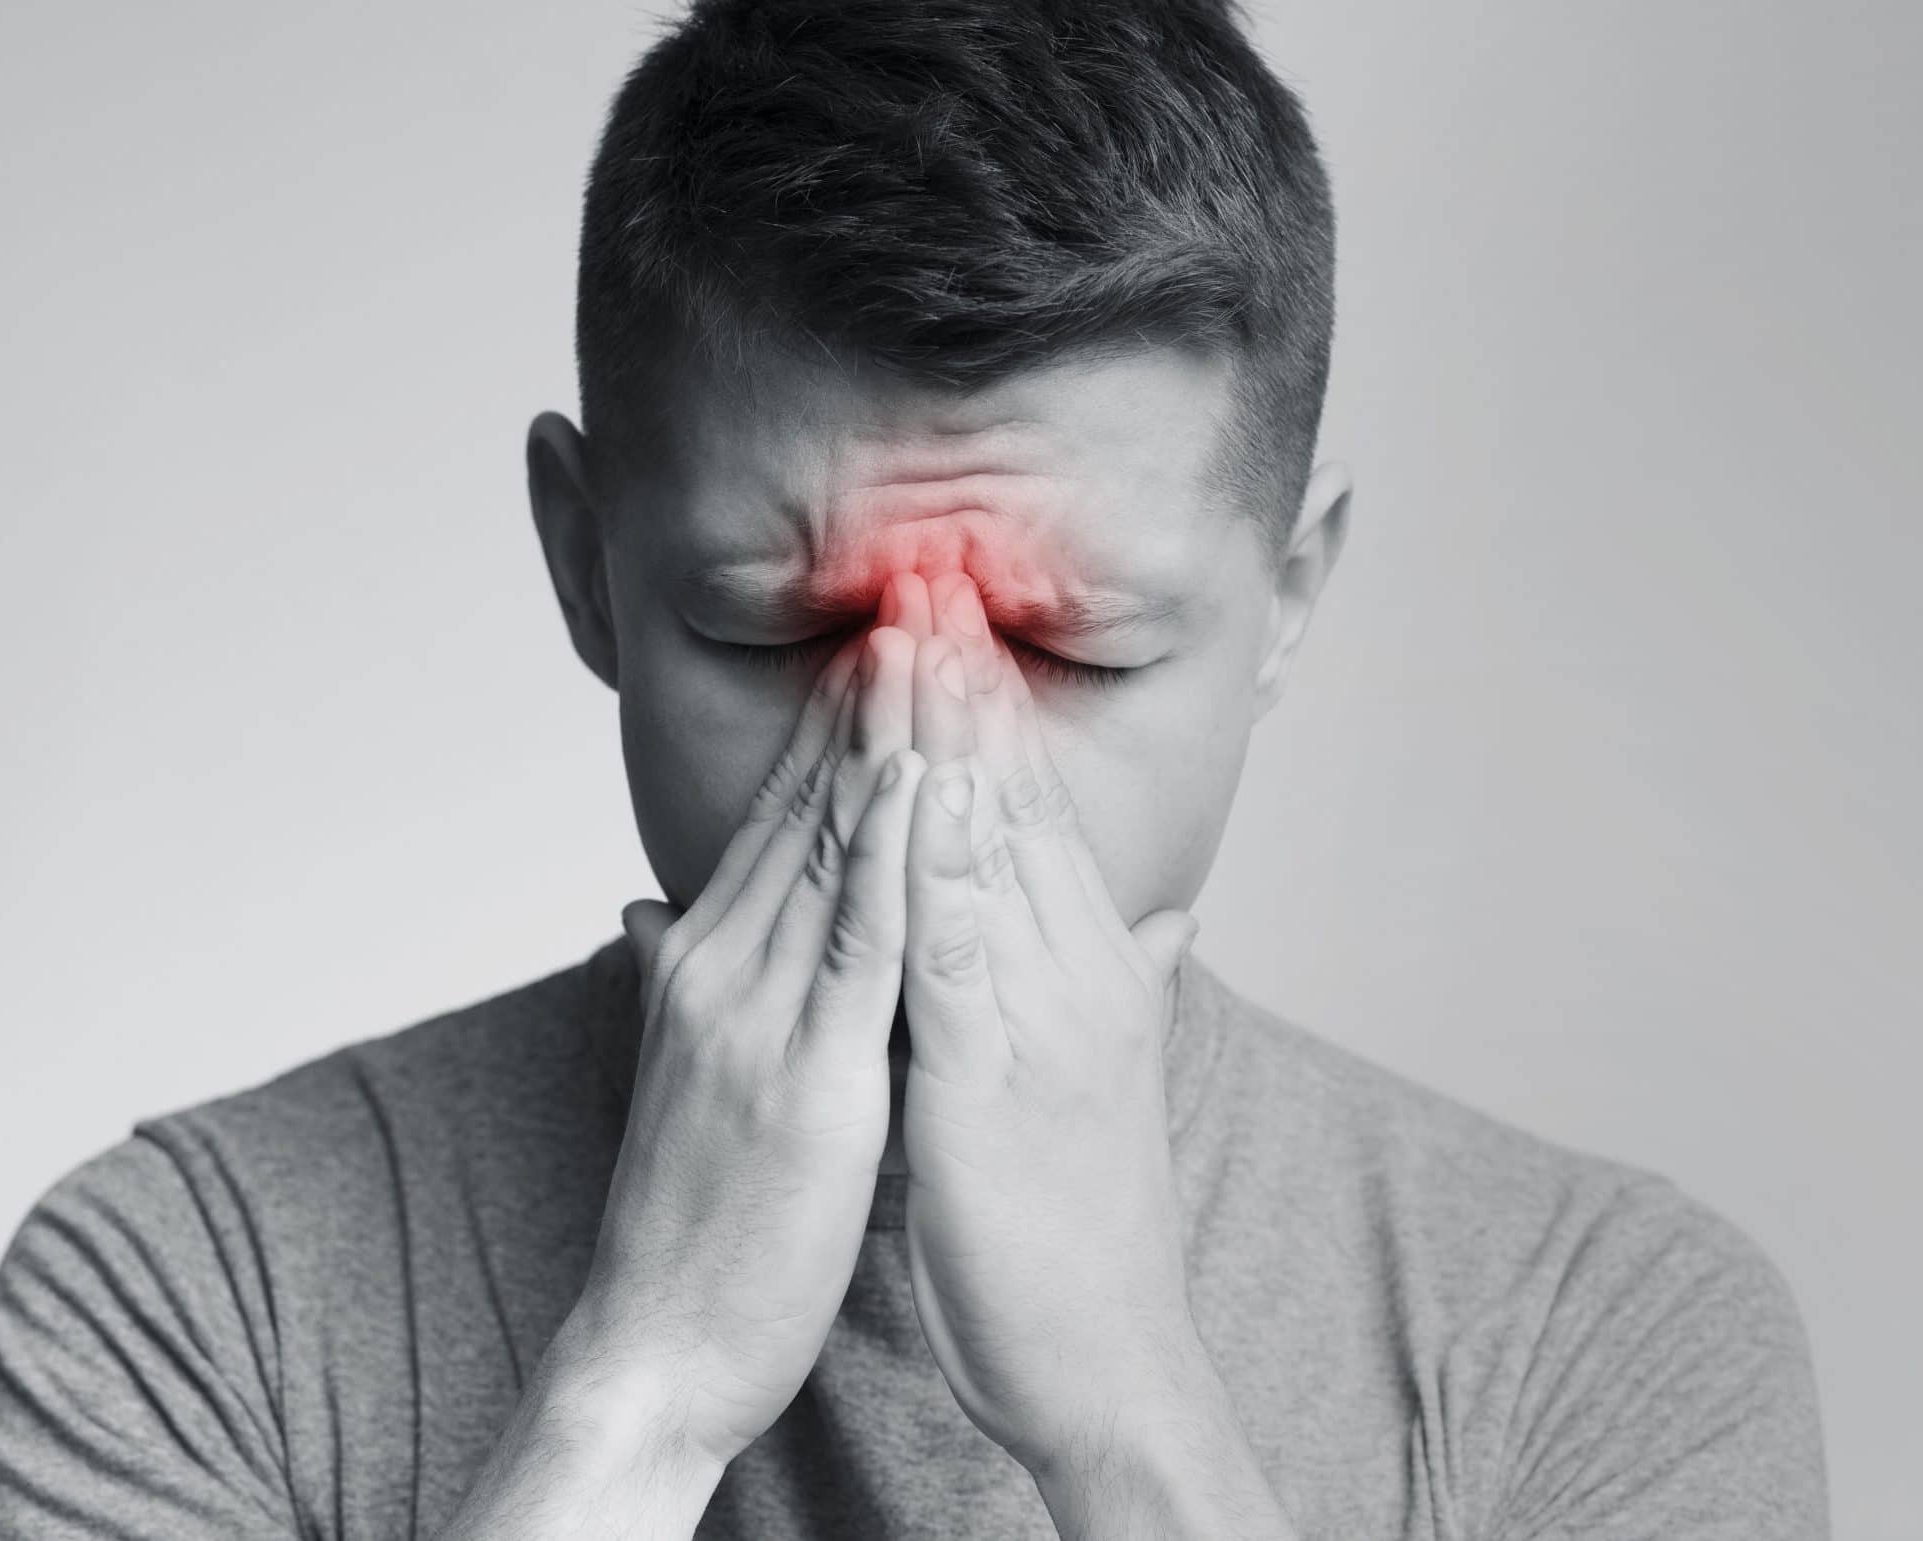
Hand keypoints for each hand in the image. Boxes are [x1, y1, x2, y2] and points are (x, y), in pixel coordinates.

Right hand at [583, 625, 924, 1471]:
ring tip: (924, 639)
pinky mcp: (803, 1074)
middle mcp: (723, 968)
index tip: (883, 643)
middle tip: (913, 594)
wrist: (651, 1341)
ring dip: (881, 738)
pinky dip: (888, 855)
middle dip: (863, 699)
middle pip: (802, 807)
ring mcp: (757, 1015)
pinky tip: (920, 780)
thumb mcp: (681, 1078)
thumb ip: (675, 984)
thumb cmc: (687, 1217)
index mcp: (708, 968)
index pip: (778, 821)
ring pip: (829, 850)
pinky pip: (855, 945)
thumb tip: (651, 917)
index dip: (832, 728)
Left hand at [896, 572, 1210, 1480]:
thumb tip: (1162, 922)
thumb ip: (1124, 986)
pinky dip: (938, 861)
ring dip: (952, 735)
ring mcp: (1042, 1019)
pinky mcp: (998, 1078)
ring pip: (993, 850)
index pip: (1033, 814)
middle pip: (1017, 803)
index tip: (954, 620)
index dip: (993, 713)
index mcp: (1086, 972)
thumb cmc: (1083, 1227)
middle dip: (970, 685)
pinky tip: (913, 788)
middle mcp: (1075, 974)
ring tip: (918, 629)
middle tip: (933, 571)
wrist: (1112, 1363)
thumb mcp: (1101, 1082)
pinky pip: (961, 951)